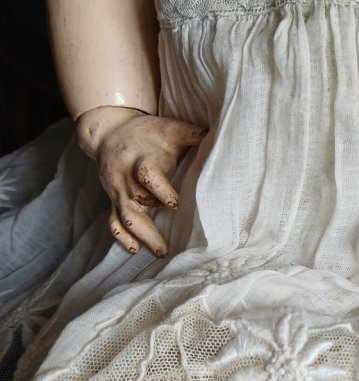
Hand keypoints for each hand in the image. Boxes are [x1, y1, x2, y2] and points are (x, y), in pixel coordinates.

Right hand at [76, 106, 205, 256]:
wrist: (110, 132)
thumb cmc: (149, 132)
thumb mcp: (171, 129)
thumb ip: (194, 134)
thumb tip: (225, 134)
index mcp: (143, 160)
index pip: (148, 177)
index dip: (161, 191)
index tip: (175, 205)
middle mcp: (127, 178)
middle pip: (134, 204)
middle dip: (150, 227)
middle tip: (168, 246)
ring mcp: (118, 191)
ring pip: (124, 217)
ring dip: (140, 236)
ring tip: (160, 251)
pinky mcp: (113, 199)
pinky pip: (113, 221)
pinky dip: (122, 237)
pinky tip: (135, 249)